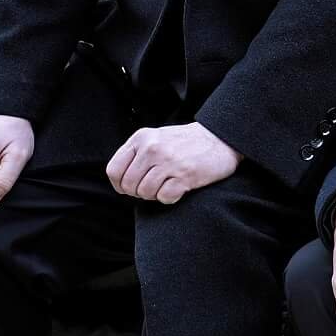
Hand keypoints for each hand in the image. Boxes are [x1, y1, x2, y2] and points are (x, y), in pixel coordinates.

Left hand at [105, 122, 239, 205]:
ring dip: (155, 195)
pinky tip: (178, 189)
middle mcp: (152, 148)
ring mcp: (169, 161)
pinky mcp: (185, 175)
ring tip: (167, 186)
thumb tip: (121, 181)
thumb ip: (137, 153)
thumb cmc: (187, 143)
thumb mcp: (156, 138)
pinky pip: (164, 197)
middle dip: (139, 192)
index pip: (114, 170)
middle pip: (129, 185)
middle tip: (153, 187)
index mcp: (142, 138)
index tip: (130, 187)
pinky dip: (170, 198)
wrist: (221, 139)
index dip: (120, 185)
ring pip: (145, 193)